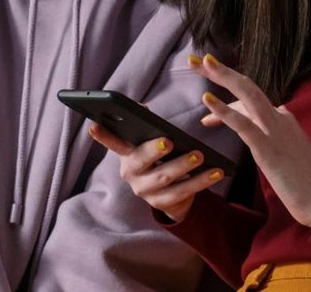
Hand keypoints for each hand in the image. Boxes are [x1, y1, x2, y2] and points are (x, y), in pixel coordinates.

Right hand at [88, 124, 224, 223]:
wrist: (170, 194)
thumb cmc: (161, 158)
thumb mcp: (152, 142)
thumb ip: (146, 126)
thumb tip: (142, 106)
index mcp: (127, 154)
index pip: (113, 143)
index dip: (103, 136)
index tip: (94, 125)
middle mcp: (131, 173)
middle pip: (141, 162)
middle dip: (154, 151)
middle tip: (169, 142)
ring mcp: (144, 191)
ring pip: (164, 178)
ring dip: (183, 166)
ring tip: (200, 156)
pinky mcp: (161, 204)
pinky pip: (183, 192)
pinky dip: (201, 181)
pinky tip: (216, 172)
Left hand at [191, 54, 310, 227]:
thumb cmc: (305, 182)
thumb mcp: (285, 153)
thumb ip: (270, 140)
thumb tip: (253, 136)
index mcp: (284, 118)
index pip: (250, 101)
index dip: (226, 101)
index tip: (207, 102)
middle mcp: (280, 117)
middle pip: (247, 87)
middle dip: (222, 71)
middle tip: (197, 59)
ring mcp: (275, 130)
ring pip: (247, 95)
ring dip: (223, 76)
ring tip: (201, 62)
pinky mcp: (268, 148)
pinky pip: (243, 124)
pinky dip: (224, 110)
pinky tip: (207, 99)